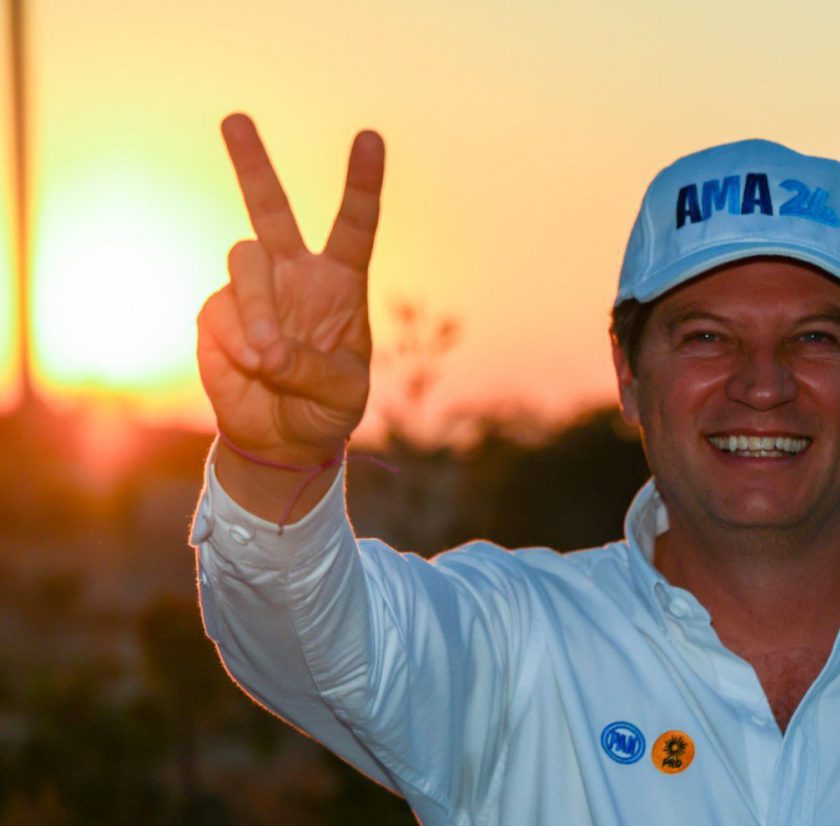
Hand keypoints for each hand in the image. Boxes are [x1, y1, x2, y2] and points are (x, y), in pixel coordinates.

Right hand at [196, 113, 384, 463]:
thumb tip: (267, 350)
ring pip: (244, 261)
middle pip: (271, 209)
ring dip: (255, 307)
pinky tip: (251, 366)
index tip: (369, 138)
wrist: (284, 439)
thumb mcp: (342, 394)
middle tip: (235, 118)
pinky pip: (219, 311)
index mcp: (339, 283)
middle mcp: (294, 276)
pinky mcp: (217, 315)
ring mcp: (252, 292)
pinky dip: (236, 340)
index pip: (354, 225)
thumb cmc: (327, 408)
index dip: (362, 184)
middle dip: (252, 164)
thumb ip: (311, 369)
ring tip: (267, 356)